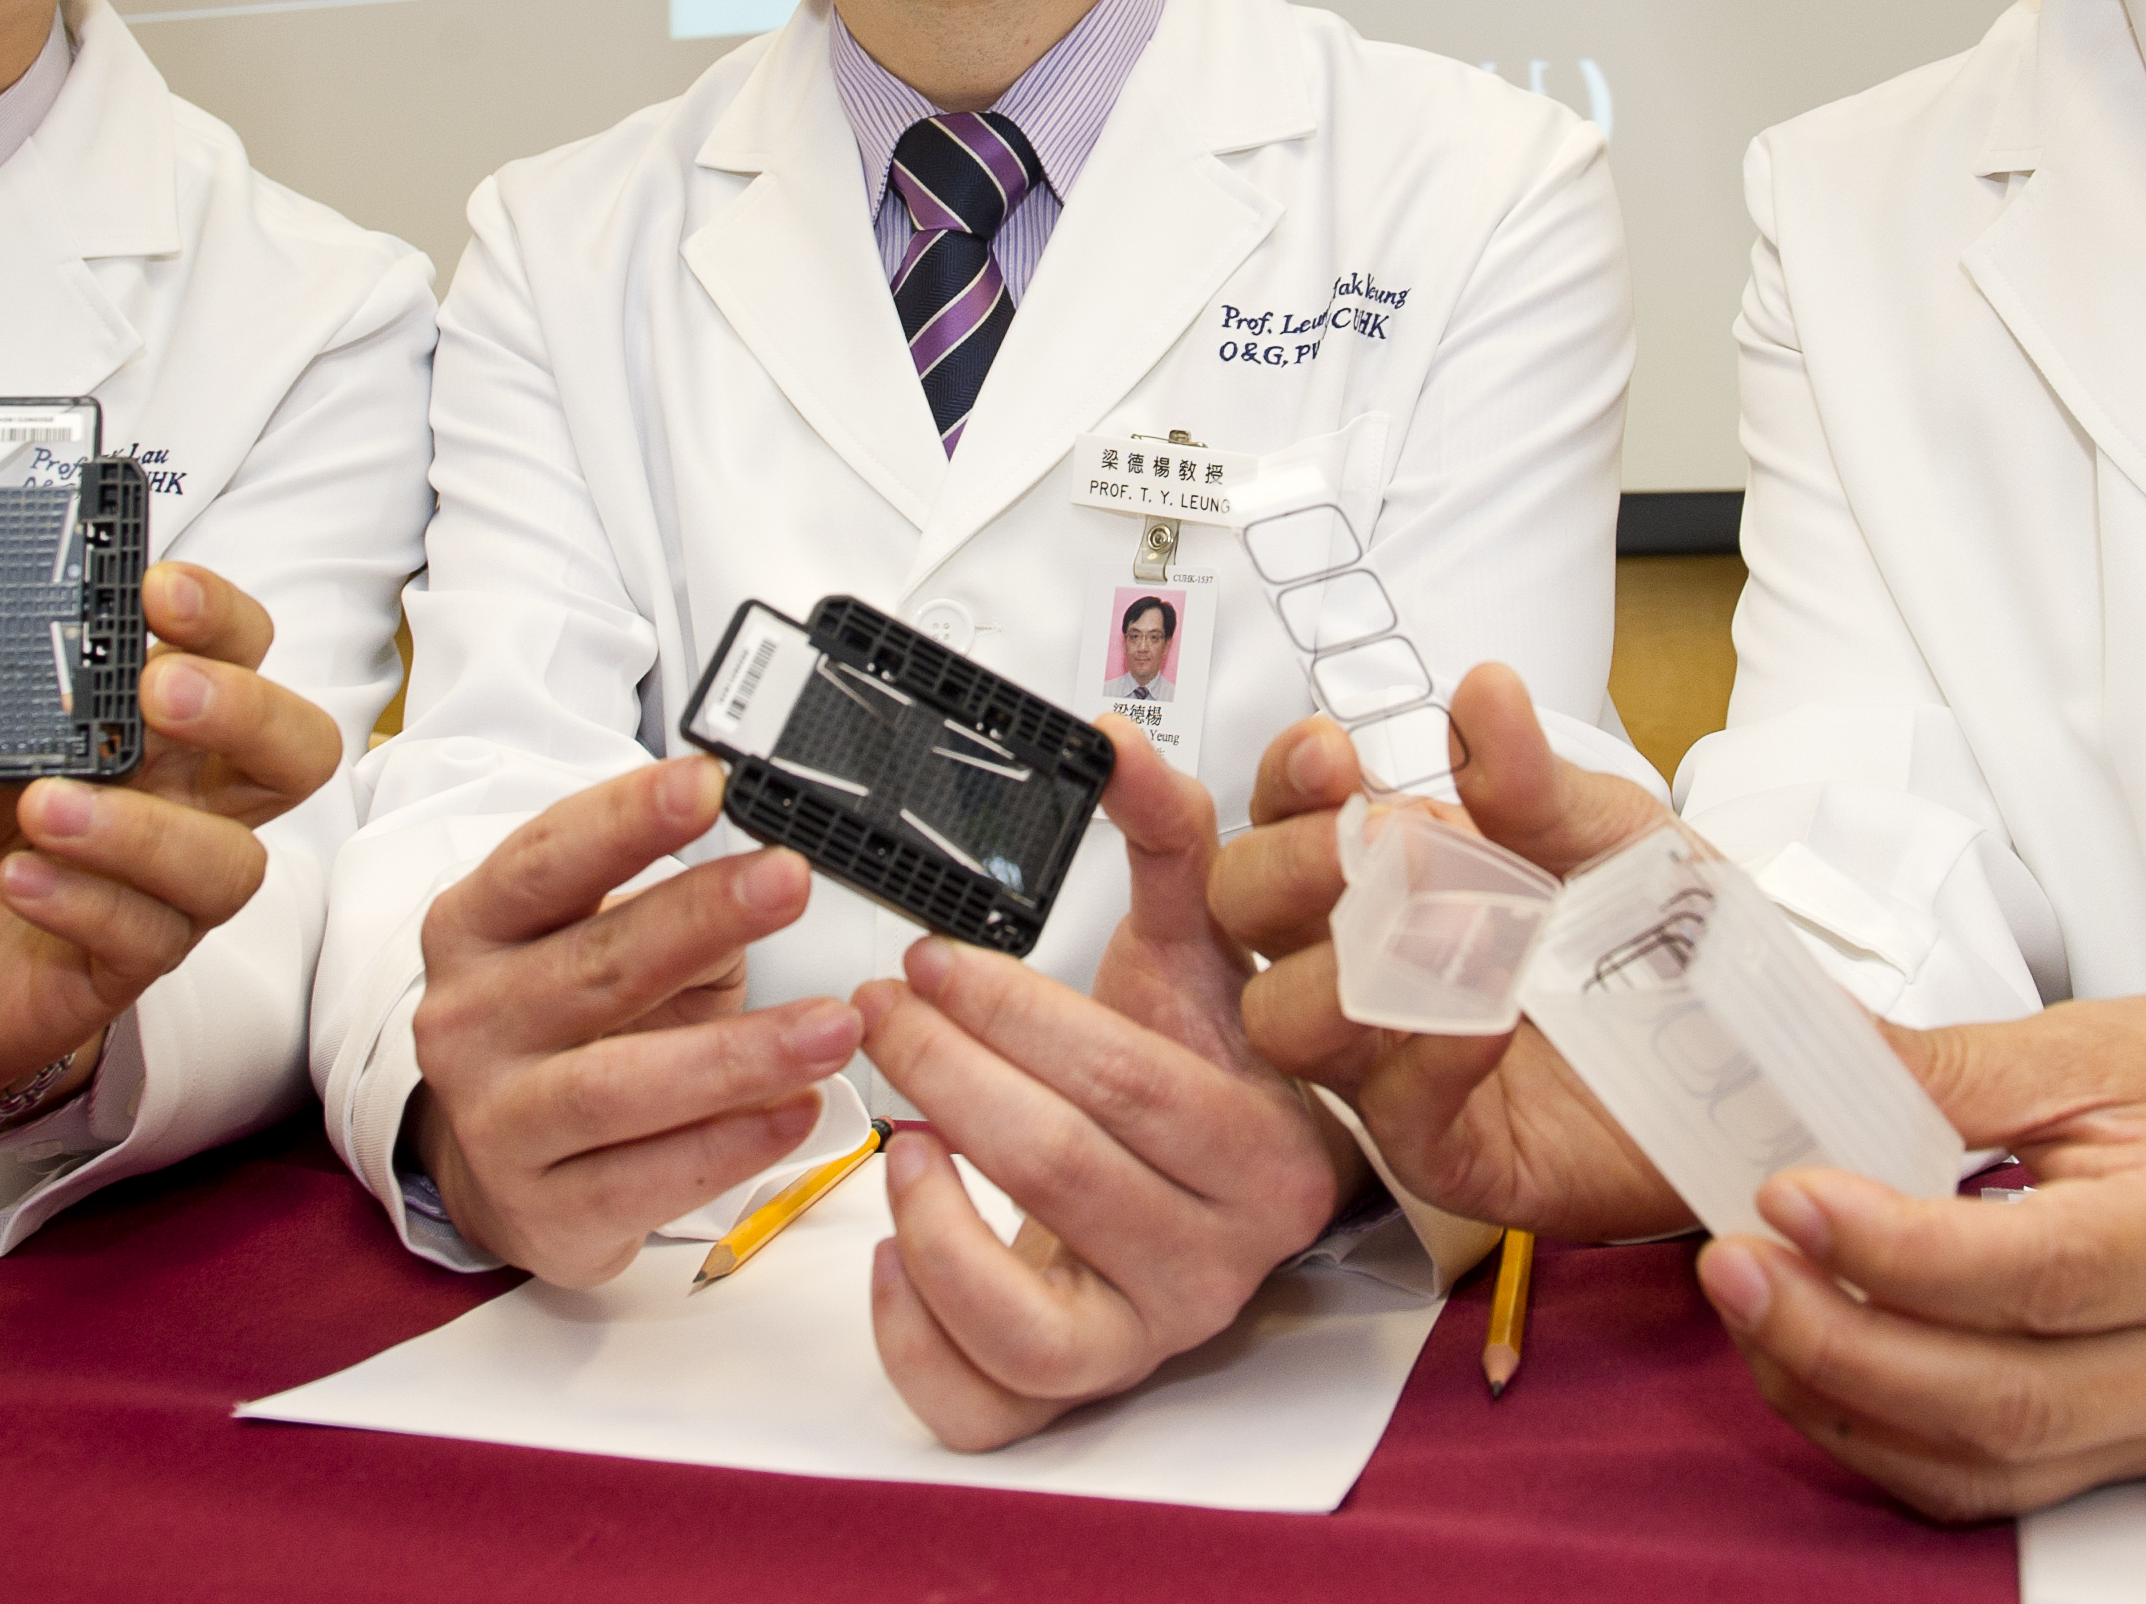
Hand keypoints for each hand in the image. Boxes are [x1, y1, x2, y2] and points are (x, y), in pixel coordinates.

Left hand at [0, 561, 340, 1104]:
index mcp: (143, 725)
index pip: (235, 651)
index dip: (221, 616)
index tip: (156, 589)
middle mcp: (178, 799)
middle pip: (295, 749)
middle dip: (243, 709)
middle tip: (154, 691)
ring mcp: (162, 887)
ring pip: (230, 861)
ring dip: (142, 828)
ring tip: (42, 805)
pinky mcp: (125, 964)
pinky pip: (145, 936)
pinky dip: (82, 899)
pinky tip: (18, 880)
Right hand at [406, 755, 863, 1284]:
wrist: (492, 1164)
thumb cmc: (565, 1026)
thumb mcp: (595, 943)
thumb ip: (667, 911)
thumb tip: (768, 880)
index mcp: (477, 929)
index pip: (544, 862)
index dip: (625, 820)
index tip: (708, 782)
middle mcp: (471, 1022)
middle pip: (595, 965)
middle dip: (701, 917)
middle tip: (792, 880)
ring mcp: (499, 1122)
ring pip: (620, 1087)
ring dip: (739, 1053)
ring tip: (834, 1025)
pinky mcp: (545, 1210)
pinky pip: (647, 1180)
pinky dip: (731, 1145)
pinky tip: (800, 1112)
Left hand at [853, 716, 1355, 1449]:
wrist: (1210, 1185)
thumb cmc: (1192, 1064)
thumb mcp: (1194, 945)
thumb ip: (1169, 837)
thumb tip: (1111, 743)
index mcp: (1268, 1150)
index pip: (1130, 1081)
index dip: (1013, 1012)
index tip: (929, 956)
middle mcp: (1222, 1259)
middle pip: (1065, 1172)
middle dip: (947, 1073)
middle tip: (876, 1009)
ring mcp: (1149, 1337)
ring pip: (1026, 1318)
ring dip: (930, 1215)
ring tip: (891, 1130)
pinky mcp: (1078, 1394)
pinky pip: (985, 1403)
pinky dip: (915, 1331)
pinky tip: (886, 1244)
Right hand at [1212, 661, 1687, 1238]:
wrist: (1757, 1049)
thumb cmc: (1660, 937)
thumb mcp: (1608, 834)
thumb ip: (1534, 777)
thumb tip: (1483, 691)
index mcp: (1387, 870)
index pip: (1284, 816)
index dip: (1287, 782)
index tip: (1330, 755)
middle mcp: (1366, 962)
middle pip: (1247, 913)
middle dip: (1288, 864)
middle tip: (1366, 842)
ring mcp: (1394, 1062)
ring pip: (1285, 1021)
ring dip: (1348, 963)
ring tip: (1452, 926)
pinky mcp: (1448, 1153)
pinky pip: (1395, 1114)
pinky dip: (1433, 1053)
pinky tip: (1495, 1011)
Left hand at [1692, 998, 2145, 1518]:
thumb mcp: (2106, 1045)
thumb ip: (1956, 1068)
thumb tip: (1807, 1053)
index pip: (2040, 1272)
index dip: (1899, 1250)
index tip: (1788, 1195)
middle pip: (2003, 1397)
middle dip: (1841, 1341)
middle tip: (1733, 1261)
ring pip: (1985, 1464)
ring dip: (1842, 1399)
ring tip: (1749, 1305)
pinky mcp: (2129, 1453)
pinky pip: (1990, 1486)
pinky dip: (1882, 1438)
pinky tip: (1810, 1362)